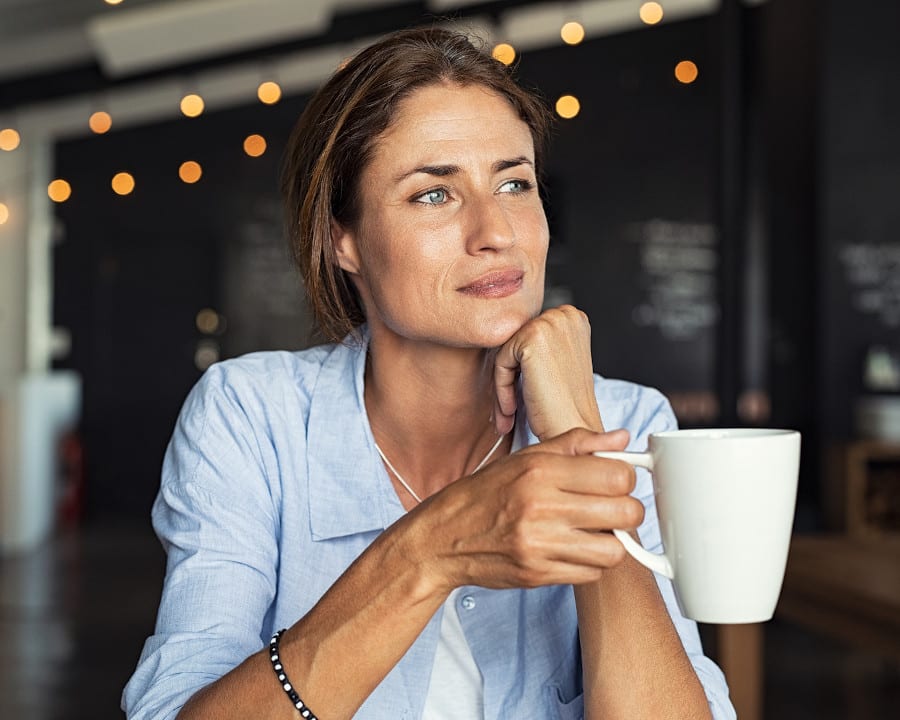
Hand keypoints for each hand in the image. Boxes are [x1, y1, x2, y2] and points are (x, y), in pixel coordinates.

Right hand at [413, 428, 642, 591]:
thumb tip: (622, 439)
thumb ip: (577, 444)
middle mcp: (541, 506)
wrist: (444, 536)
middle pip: (624, 512)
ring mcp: (539, 544)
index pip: (617, 475)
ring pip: (614, 549)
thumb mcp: (527, 457)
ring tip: (594, 531)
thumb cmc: (487, 493)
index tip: (615, 481)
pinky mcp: (538, 574)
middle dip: (627, 509)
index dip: (625, 478)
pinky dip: (590, 563)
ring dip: (611, 541)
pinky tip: (573, 548)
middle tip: (612, 507)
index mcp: (540, 470)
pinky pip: (591, 574)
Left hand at [493, 305, 601, 439]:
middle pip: (516, 342)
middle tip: (511, 410)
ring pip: (506, 352)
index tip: (522, 395)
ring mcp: (550, 323)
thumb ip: (539, 343)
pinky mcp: (533, 337)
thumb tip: (504, 335)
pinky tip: (512, 410)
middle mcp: (565, 314)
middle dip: (511, 377)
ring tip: (510, 413)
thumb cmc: (565, 405)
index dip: (522, 369)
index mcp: (573, 317)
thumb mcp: (557, 362)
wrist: (574, 430)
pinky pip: (501, 362)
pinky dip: (502, 389)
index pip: (528, 335)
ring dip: (504, 386)